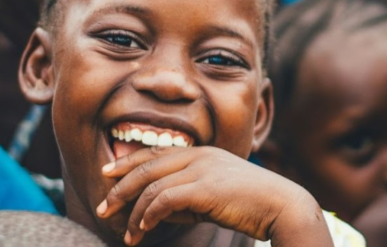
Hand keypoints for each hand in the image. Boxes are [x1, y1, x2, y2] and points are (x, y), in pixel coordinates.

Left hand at [97, 146, 331, 245]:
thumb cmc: (250, 205)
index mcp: (201, 152)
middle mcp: (198, 155)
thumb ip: (185, 199)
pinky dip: (148, 215)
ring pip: (151, 186)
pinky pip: (164, 200)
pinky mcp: (204, 188)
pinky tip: (142, 229)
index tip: (106, 174)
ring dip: (133, 212)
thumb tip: (154, 210)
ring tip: (125, 233)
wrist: (283, 206)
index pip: (155, 153)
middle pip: (146, 166)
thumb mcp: (212, 198)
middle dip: (119, 187)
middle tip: (102, 207)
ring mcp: (201, 169)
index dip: (127, 162)